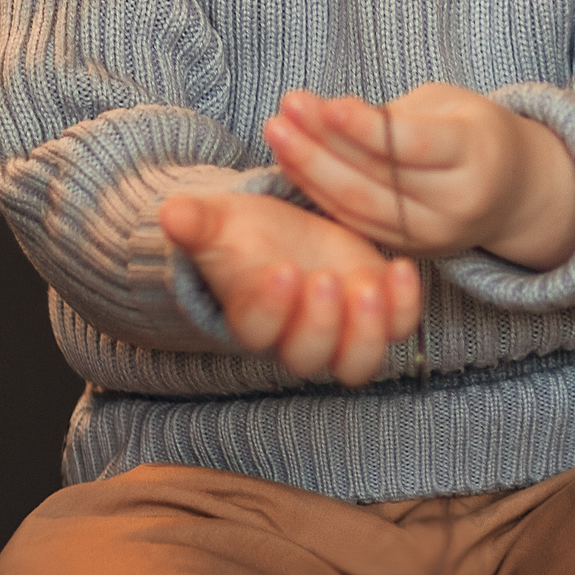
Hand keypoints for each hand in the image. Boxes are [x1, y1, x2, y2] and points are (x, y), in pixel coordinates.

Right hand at [157, 191, 422, 385]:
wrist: (284, 236)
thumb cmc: (245, 235)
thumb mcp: (219, 222)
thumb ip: (196, 222)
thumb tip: (169, 211)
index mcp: (252, 318)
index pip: (256, 331)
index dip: (269, 308)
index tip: (281, 270)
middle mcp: (296, 335)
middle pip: (306, 357)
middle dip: (319, 323)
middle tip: (324, 278)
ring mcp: (341, 329)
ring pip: (356, 362)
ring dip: (366, 331)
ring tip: (368, 287)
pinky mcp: (377, 311)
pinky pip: (398, 327)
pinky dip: (405, 306)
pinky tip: (401, 268)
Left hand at [264, 83, 574, 270]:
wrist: (513, 192)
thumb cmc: (473, 132)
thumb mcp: (451, 106)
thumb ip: (395, 116)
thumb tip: (329, 116)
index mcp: (478, 155)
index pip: (413, 145)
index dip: (367, 127)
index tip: (324, 104)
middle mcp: (457, 203)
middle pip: (377, 178)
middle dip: (323, 144)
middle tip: (285, 110)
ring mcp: (432, 235)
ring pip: (359, 205)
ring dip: (310, 169)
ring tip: (278, 131)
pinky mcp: (409, 250)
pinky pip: (355, 222)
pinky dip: (319, 192)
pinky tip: (293, 161)